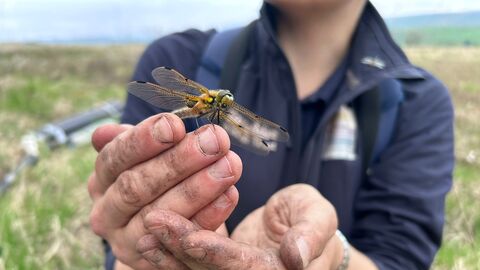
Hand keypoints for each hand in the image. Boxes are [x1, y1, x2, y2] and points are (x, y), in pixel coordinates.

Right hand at [87, 113, 242, 268]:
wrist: (169, 226)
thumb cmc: (158, 177)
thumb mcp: (144, 156)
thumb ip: (135, 141)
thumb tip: (103, 132)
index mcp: (100, 180)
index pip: (114, 157)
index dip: (143, 140)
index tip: (175, 125)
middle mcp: (106, 213)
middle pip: (136, 185)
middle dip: (178, 161)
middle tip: (215, 141)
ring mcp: (128, 242)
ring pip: (159, 214)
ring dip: (198, 188)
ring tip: (229, 165)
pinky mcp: (154, 263)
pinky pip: (184, 240)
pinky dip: (209, 215)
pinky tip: (230, 194)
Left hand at [140, 184, 342, 269]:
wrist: (300, 229)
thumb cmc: (312, 218)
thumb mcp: (320, 217)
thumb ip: (313, 234)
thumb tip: (297, 258)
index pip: (245, 269)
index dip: (217, 256)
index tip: (190, 238)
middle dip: (182, 248)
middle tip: (154, 221)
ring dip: (168, 254)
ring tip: (146, 231)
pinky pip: (191, 267)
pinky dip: (169, 256)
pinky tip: (148, 241)